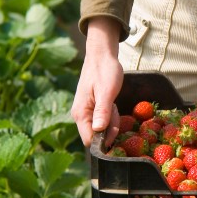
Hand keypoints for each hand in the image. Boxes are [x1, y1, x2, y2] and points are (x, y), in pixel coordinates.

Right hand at [72, 17, 123, 147]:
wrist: (102, 55)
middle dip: (109, 130)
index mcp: (81, 113)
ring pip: (100, 129)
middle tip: (116, 111)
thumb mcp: (107, 92)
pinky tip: (113, 105)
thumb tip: (98, 130)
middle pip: (96, 136)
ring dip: (111, 122)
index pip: (89, 140)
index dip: (104, 142)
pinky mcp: (92, 109)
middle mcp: (80, 115)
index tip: (116, 131)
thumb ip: (102, 112)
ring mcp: (85, 112)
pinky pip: (102, 121)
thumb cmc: (104, 71)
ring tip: (114, 105)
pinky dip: (111, 116)